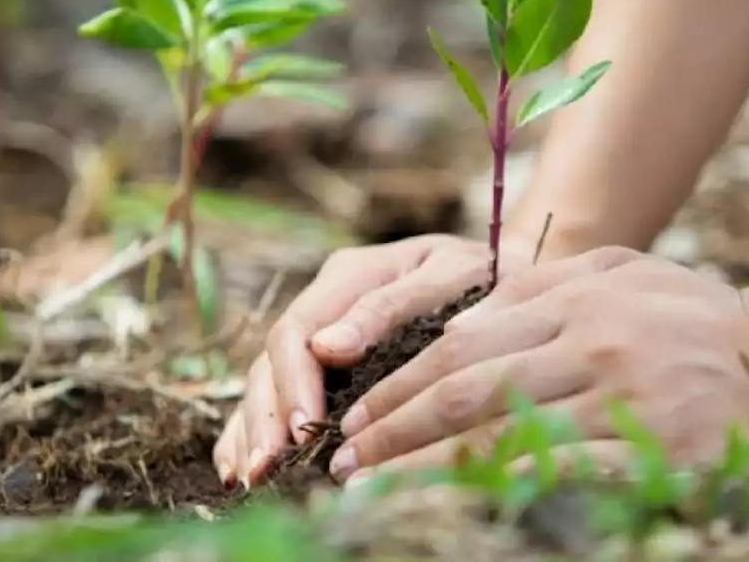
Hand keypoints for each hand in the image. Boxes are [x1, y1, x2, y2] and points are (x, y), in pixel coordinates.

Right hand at [212, 233, 537, 487]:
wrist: (508, 271)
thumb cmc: (485, 276)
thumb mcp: (448, 278)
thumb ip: (390, 307)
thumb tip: (327, 348)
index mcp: (350, 274)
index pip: (299, 330)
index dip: (294, 382)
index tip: (304, 428)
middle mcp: (327, 303)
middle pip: (274, 359)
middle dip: (266, 416)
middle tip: (266, 467)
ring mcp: (322, 331)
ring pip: (267, 379)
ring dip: (253, 429)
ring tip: (249, 477)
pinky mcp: (326, 360)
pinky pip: (278, 393)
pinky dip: (253, 428)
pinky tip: (240, 466)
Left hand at [325, 247, 748, 482]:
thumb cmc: (697, 314)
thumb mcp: (621, 271)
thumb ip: (544, 288)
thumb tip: (461, 320)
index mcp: (575, 295)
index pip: (463, 343)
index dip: (400, 385)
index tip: (356, 417)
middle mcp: (590, 339)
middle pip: (466, 389)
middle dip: (393, 429)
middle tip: (344, 462)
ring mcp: (620, 393)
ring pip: (499, 435)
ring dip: (424, 469)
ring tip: (373, 492)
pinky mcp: (650, 446)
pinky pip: (557, 474)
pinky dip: (496, 491)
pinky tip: (459, 508)